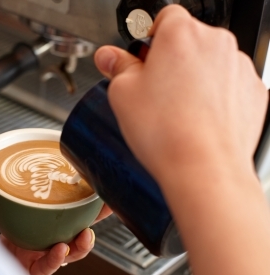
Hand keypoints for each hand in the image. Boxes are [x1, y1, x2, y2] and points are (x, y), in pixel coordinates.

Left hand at [0, 172, 111, 274]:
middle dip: (95, 218)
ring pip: (71, 253)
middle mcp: (42, 240)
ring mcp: (40, 259)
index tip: (94, 182)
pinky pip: (49, 267)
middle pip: (77, 228)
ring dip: (82, 244)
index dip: (79, 198)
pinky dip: (55, 258)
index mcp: (36, 224)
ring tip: (86, 234)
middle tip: (109, 205)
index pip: (62, 209)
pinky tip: (60, 249)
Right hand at [94, 5, 267, 183]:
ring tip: (174, 112)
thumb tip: (110, 58)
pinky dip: (214, 97)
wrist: (204, 168)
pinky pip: (228, 86)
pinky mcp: (253, 92)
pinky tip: (195, 120)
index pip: (164, 17)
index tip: (142, 60)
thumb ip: (117, 67)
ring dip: (192, 79)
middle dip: (170, 61)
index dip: (149, 38)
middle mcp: (216, 43)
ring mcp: (239, 68)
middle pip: (187, 41)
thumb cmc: (167, 132)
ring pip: (208, 64)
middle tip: (153, 91)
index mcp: (181, 34)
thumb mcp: (122, 94)